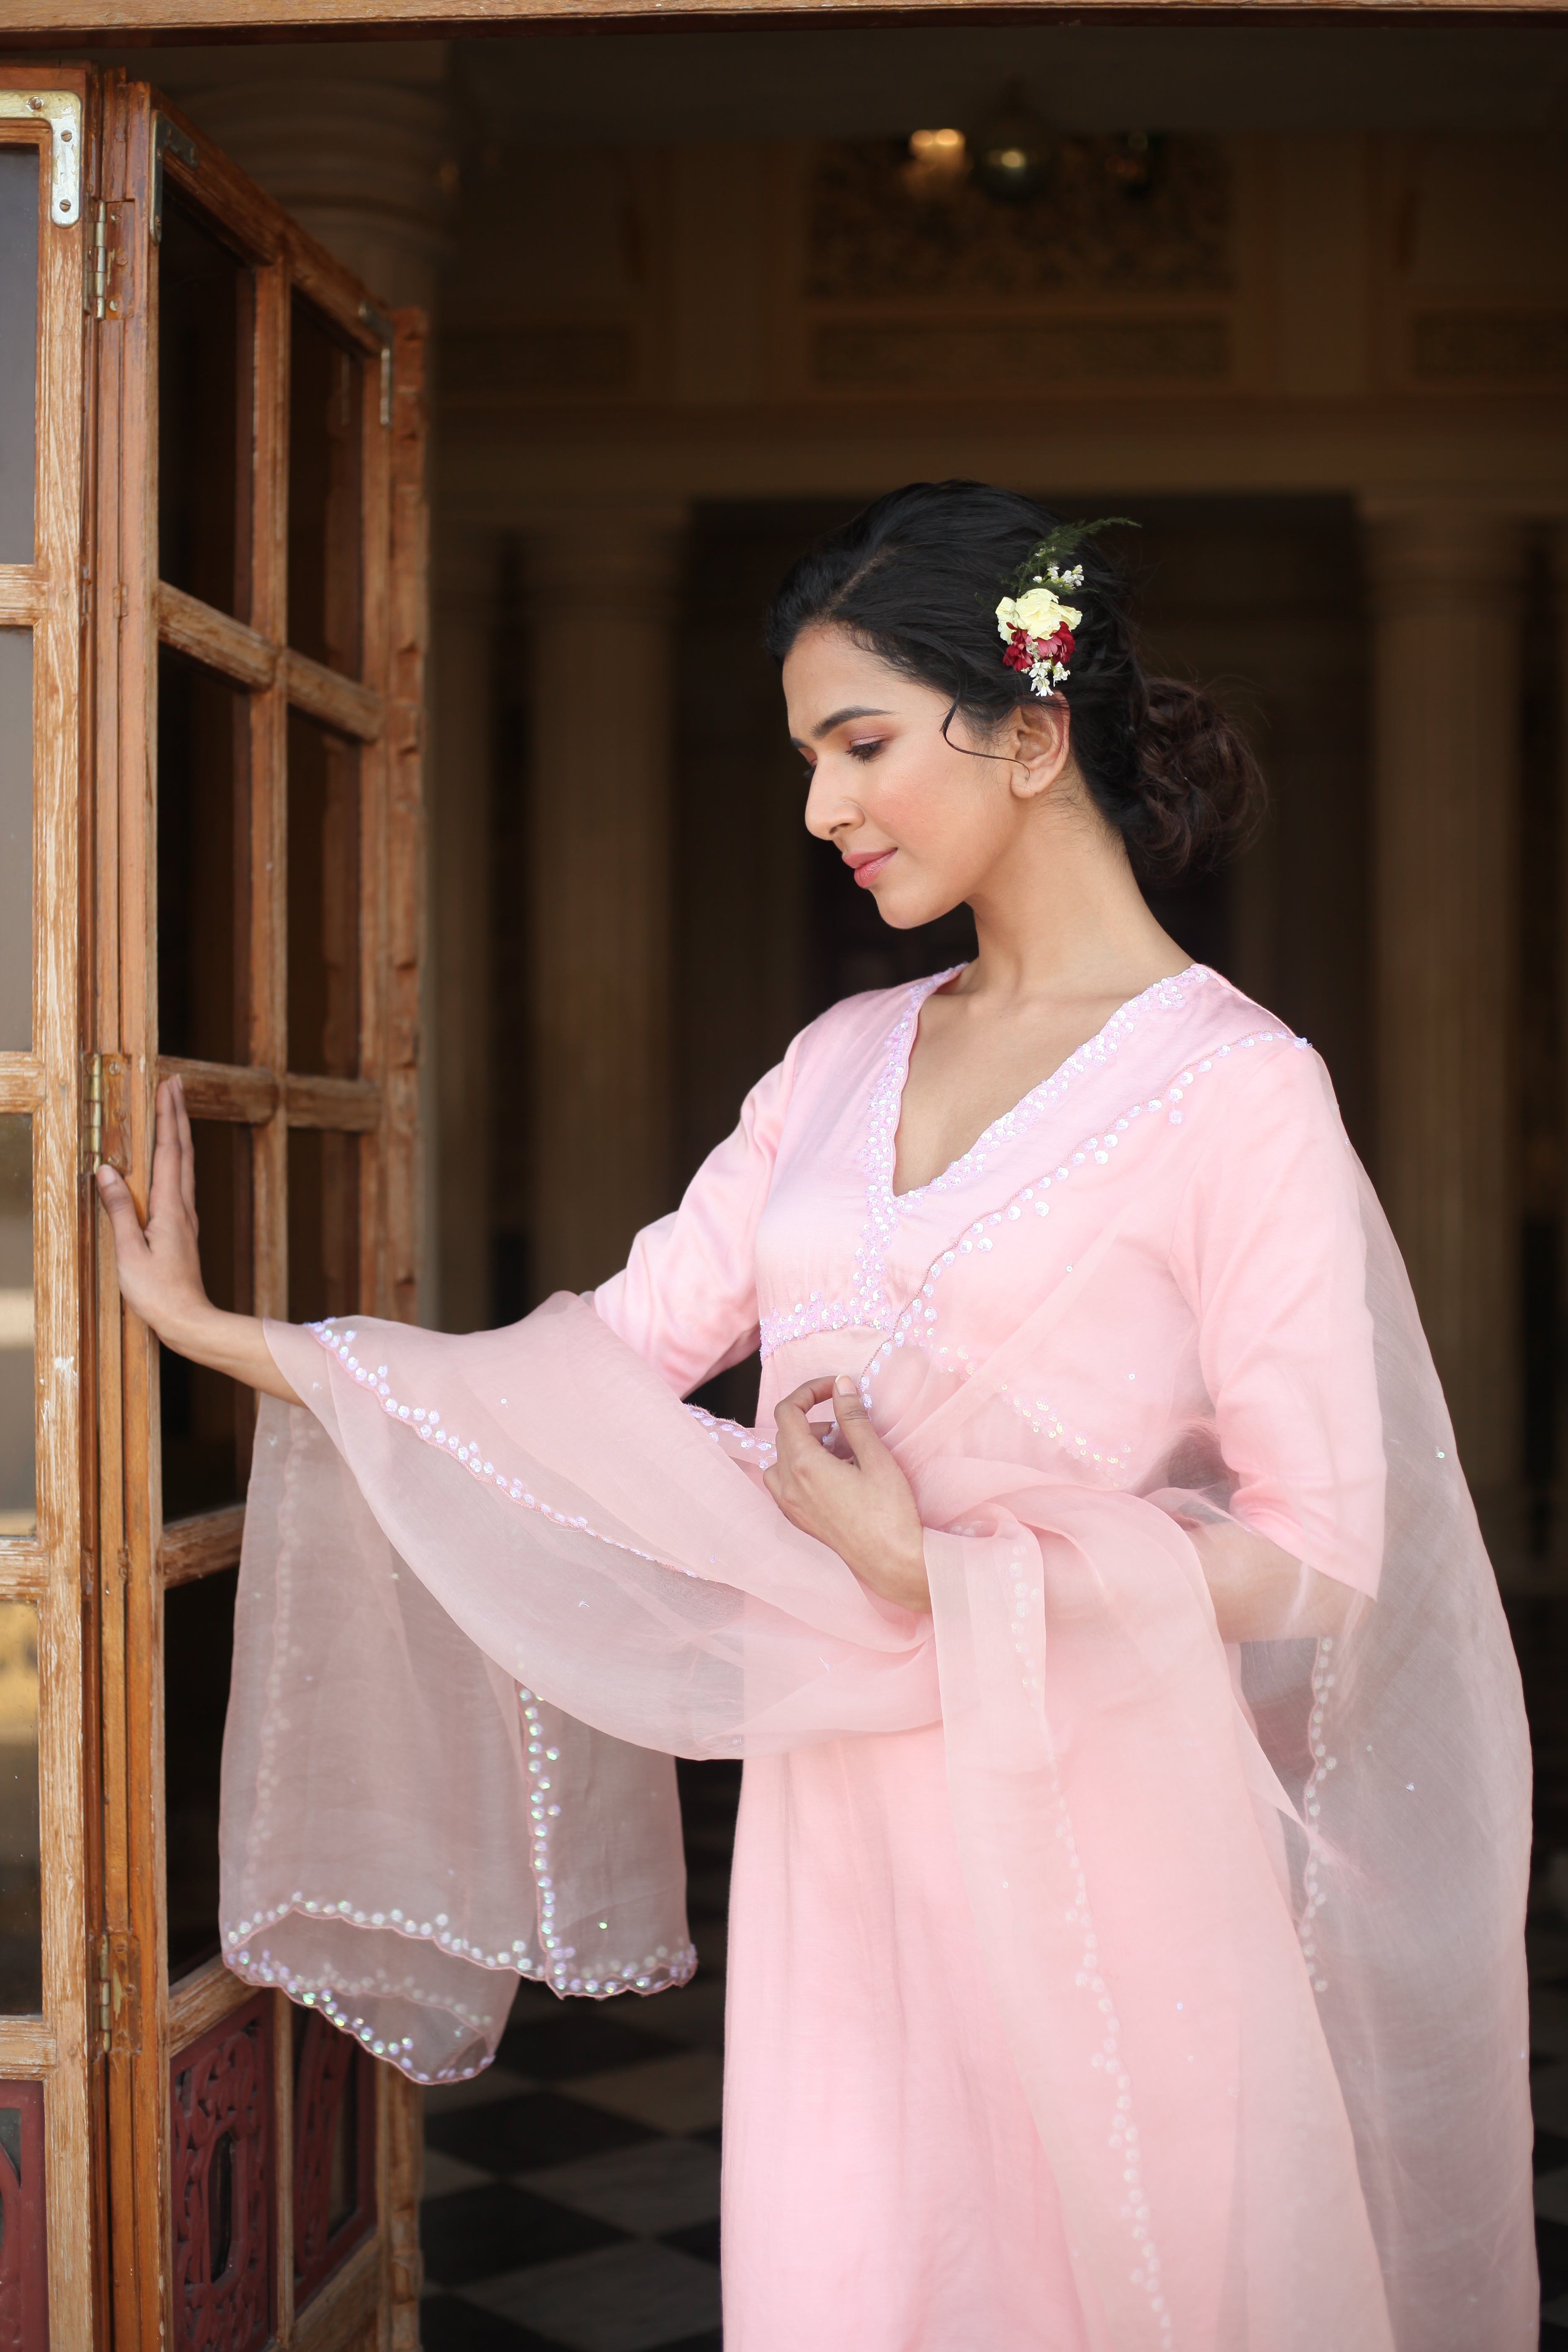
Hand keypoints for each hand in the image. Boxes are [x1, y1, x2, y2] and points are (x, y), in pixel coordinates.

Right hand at [95, 1076, 298, 1402]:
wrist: (189, 1320)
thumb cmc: (158, 1292)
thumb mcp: (129, 1251)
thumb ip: (119, 1209)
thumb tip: (106, 1171)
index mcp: (169, 1208)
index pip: (168, 1151)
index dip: (167, 1117)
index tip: (168, 1086)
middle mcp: (183, 1207)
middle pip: (181, 1151)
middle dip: (177, 1115)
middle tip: (175, 1084)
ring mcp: (186, 1218)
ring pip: (184, 1165)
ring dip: (179, 1134)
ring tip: (174, 1111)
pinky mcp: (183, 1229)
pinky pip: (180, 1183)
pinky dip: (176, 1160)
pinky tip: (172, 1162)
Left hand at [764, 1374, 929, 1612]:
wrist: (893, 1563)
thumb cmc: (889, 1512)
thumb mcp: (875, 1457)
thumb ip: (853, 1418)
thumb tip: (840, 1384)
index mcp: (803, 1465)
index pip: (788, 1411)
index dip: (809, 1391)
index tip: (835, 1388)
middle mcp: (788, 1485)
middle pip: (785, 1434)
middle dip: (814, 1419)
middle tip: (849, 1427)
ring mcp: (791, 1506)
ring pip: (782, 1460)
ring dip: (806, 1446)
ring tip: (843, 1452)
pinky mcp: (800, 1521)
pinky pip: (786, 1484)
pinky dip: (803, 1469)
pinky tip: (837, 1476)